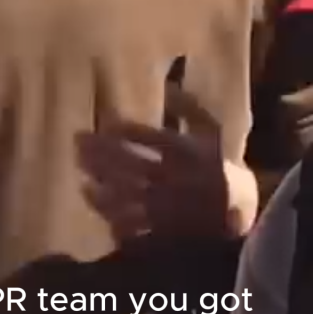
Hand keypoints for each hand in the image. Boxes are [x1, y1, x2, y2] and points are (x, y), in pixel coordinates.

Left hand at [76, 86, 256, 243]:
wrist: (237, 210)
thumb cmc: (217, 163)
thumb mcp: (210, 130)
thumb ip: (189, 107)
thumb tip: (165, 84)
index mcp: (186, 152)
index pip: (149, 138)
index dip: (123, 130)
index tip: (104, 124)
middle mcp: (174, 178)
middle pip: (129, 165)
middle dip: (99, 154)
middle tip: (77, 143)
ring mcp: (166, 206)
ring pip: (125, 195)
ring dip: (100, 184)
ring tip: (80, 173)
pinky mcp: (162, 230)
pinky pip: (131, 223)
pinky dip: (109, 214)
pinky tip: (93, 200)